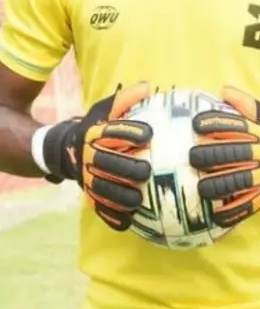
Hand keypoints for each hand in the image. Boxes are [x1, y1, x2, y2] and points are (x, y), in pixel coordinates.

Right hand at [41, 83, 153, 230]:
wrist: (62, 149)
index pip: (113, 132)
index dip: (130, 132)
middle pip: (106, 163)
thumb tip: (147, 86)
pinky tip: (127, 221)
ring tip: (138, 199)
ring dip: (119, 196)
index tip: (149, 134)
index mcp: (94, 133)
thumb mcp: (104, 110)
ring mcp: (86, 177)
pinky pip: (98, 207)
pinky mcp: (87, 194)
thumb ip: (125, 99)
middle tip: (147, 171)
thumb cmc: (94, 127)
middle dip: (126, 168)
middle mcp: (88, 156)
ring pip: (101, 188)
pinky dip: (111, 217)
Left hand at [189, 86, 259, 226]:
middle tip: (193, 156)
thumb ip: (246, 105)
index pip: (236, 126)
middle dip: (209, 155)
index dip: (214, 124)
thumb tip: (224, 90)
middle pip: (233, 154)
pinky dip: (229, 211)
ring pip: (237, 182)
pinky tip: (214, 211)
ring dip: (216, 184)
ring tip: (200, 185)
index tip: (196, 125)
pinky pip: (245, 206)